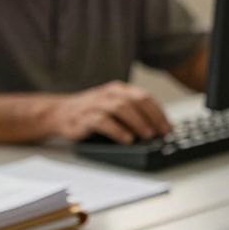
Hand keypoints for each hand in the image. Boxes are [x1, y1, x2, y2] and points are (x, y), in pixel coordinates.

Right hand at [46, 81, 171, 143]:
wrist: (59, 113)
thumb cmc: (92, 112)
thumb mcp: (113, 107)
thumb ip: (133, 113)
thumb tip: (158, 130)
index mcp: (118, 89)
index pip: (144, 98)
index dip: (159, 113)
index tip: (169, 128)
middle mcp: (108, 94)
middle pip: (135, 102)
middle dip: (152, 118)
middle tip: (161, 133)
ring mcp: (95, 105)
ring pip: (120, 109)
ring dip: (137, 123)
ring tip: (148, 136)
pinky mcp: (84, 118)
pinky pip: (103, 122)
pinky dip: (118, 131)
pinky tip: (127, 139)